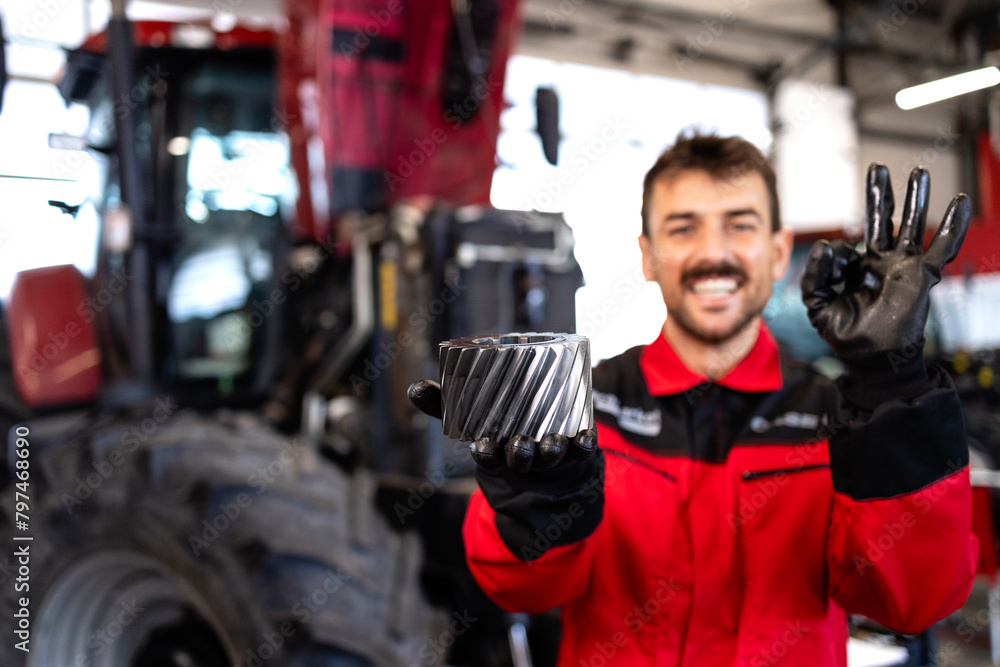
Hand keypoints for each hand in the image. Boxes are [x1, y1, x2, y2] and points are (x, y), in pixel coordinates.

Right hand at [407, 379, 596, 472]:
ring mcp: (551, 455)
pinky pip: (582, 451)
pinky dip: (584, 444)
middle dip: (520, 453)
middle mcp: (523, 456)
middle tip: (519, 444)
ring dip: (552, 450)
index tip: (482, 447)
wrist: (546, 470)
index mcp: (497, 451)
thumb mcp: (471, 421)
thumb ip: (443, 405)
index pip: (488, 455)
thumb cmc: (502, 432)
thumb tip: (414, 388)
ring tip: (553, 444)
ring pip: (551, 455)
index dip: (486, 452)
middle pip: (521, 458)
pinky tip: (586, 437)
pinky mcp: (576, 451)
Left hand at [801, 163, 969, 358]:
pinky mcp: (922, 275)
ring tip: (919, 173)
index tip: (834, 270)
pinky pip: (941, 247)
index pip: (845, 247)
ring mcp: (903, 267)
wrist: (872, 360)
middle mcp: (882, 263)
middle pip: (882, 220)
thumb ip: (816, 276)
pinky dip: (952, 226)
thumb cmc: (847, 338)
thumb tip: (826, 245)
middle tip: (877, 170)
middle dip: (880, 194)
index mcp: (857, 269)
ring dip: (915, 198)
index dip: (835, 256)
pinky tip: (960, 205)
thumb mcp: (818, 305)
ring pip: (911, 225)